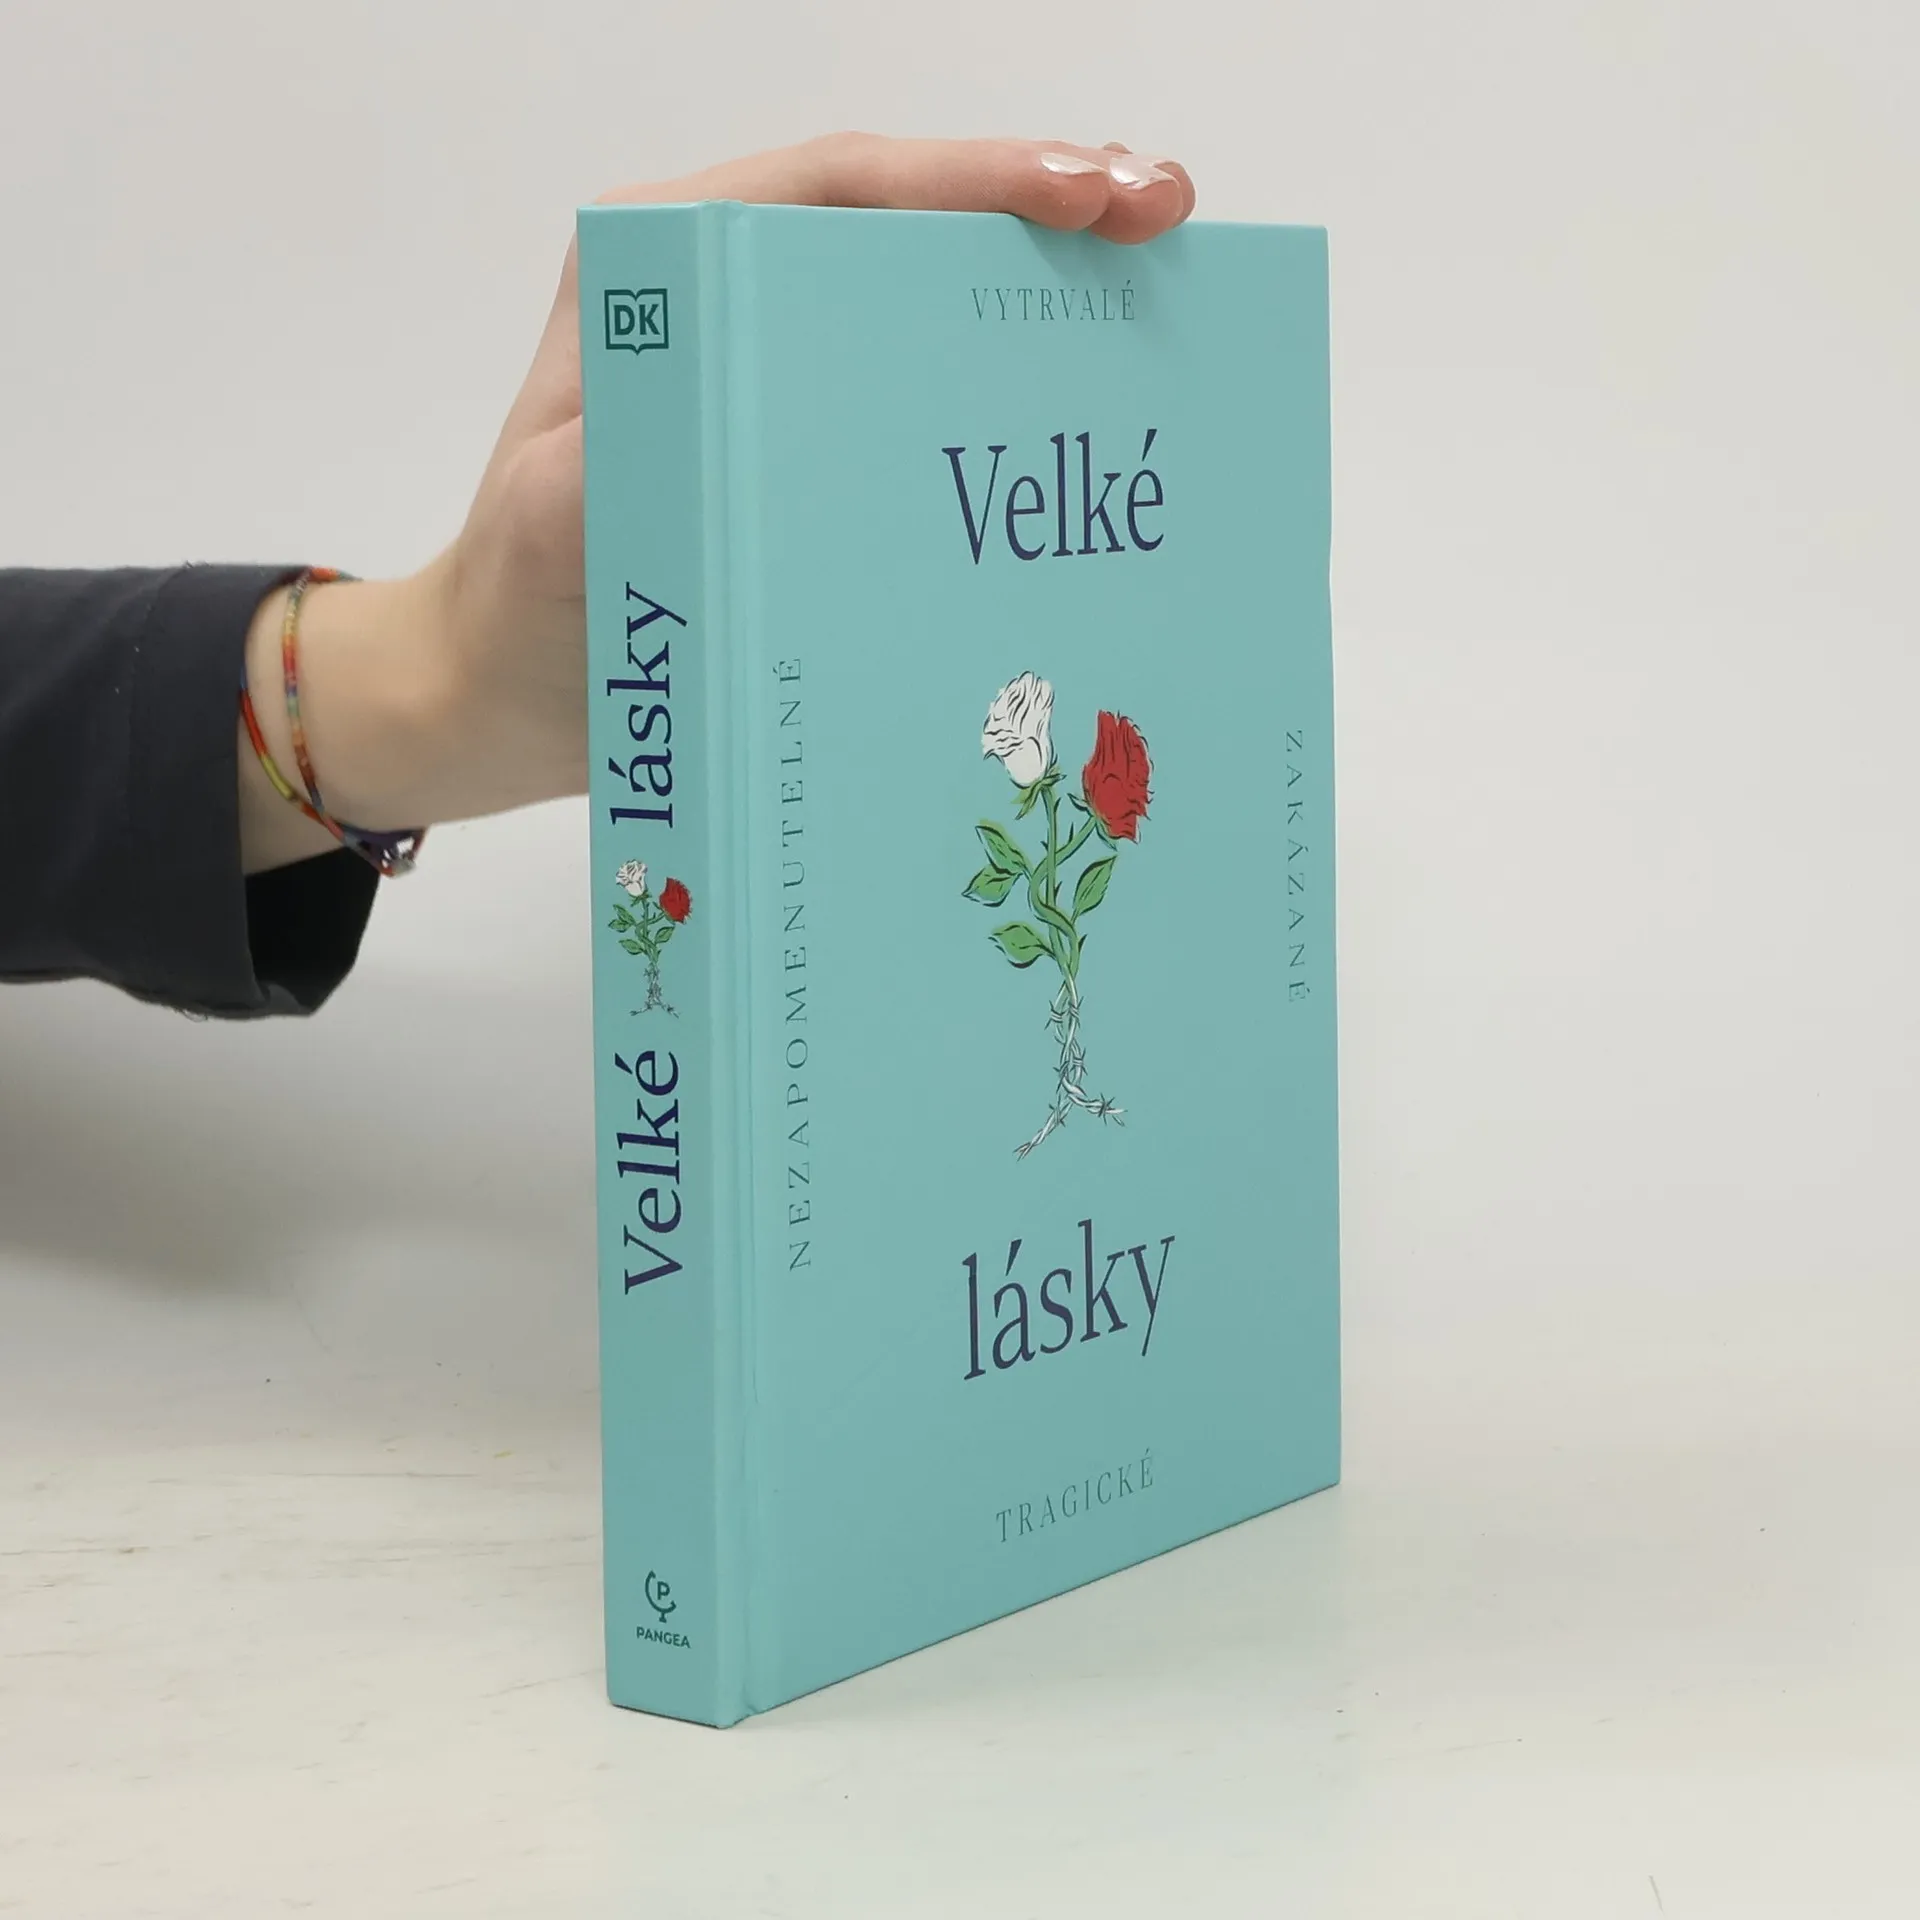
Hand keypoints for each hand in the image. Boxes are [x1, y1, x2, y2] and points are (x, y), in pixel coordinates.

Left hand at [242, 135, 1194, 871]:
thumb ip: (620, 464)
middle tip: (1160, 213)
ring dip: (1039, 278)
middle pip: (900, 216)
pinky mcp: (798, 433)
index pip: (834, 186)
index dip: (970, 179)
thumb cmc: (520, 610)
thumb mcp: (553, 531)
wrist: (505, 692)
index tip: (1085, 192)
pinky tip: (1079, 399)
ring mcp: (767, 360)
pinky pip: (914, 380)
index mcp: (659, 272)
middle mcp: (721, 293)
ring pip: (921, 288)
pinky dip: (1002, 373)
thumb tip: (731, 413)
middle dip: (1040, 200)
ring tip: (1155, 276)